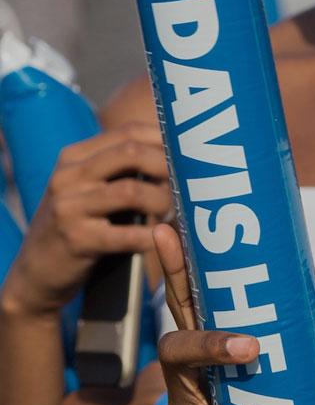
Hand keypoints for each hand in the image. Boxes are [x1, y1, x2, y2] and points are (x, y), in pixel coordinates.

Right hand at [4, 124, 171, 316]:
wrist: (36, 272)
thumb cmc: (79, 224)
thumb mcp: (89, 187)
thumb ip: (121, 167)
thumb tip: (178, 153)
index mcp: (74, 157)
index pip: (129, 132)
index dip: (164, 140)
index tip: (187, 155)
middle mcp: (68, 176)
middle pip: (132, 153)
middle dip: (167, 167)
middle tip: (184, 185)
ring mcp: (69, 207)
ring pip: (132, 191)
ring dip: (162, 202)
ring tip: (171, 212)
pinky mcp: (75, 240)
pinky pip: (125, 234)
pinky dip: (149, 236)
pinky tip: (158, 237)